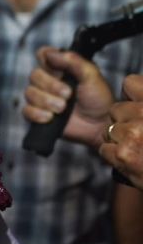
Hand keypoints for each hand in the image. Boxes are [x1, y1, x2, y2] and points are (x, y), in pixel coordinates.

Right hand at [22, 47, 112, 146]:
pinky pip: (26, 110)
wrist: (99, 124)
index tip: (58, 68)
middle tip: (68, 94)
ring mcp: (40, 97)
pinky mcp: (36, 114)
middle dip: (51, 86)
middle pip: (34, 75)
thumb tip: (51, 53)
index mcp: (60, 67)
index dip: (46, 57)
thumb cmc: (98, 98)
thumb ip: (74, 61)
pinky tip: (50, 117)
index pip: (43, 54)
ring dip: (46, 101)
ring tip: (63, 108)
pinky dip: (38, 114)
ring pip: (29, 93)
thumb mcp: (91, 76)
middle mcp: (47, 80)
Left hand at [100, 75, 142, 189]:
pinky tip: (130, 160)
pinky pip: (104, 149)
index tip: (136, 105)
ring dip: (119, 139)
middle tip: (139, 134)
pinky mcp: (122, 154)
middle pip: (116, 110)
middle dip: (124, 121)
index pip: (130, 83)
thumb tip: (134, 97)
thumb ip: (142, 108)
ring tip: (138, 148)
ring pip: (109, 130)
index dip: (131, 96)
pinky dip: (114, 155)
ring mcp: (133, 134)